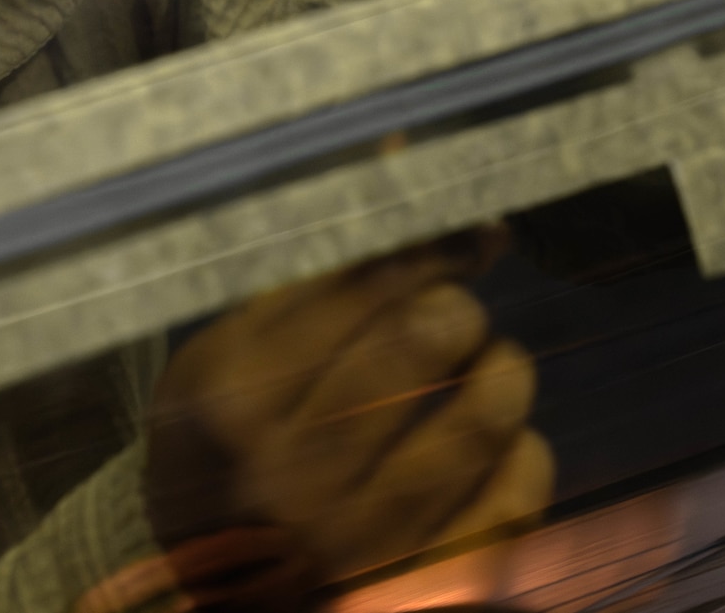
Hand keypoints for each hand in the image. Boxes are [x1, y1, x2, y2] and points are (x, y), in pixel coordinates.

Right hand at [142, 233, 552, 582]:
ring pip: (482, 420)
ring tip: (481, 366)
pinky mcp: (416, 587)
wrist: (201, 584)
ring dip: (498, 373)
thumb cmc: (220, 438)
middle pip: (425, 342)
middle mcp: (291, 473)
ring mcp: (356, 541)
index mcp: (234, 398)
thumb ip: (316, 269)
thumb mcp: (231, 347)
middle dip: (455, 308)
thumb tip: (402, 154)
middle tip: (448, 311)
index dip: (432, 247)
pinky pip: (511, 503)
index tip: (470, 232)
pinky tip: (499, 439)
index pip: (362, 290)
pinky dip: (522, 453)